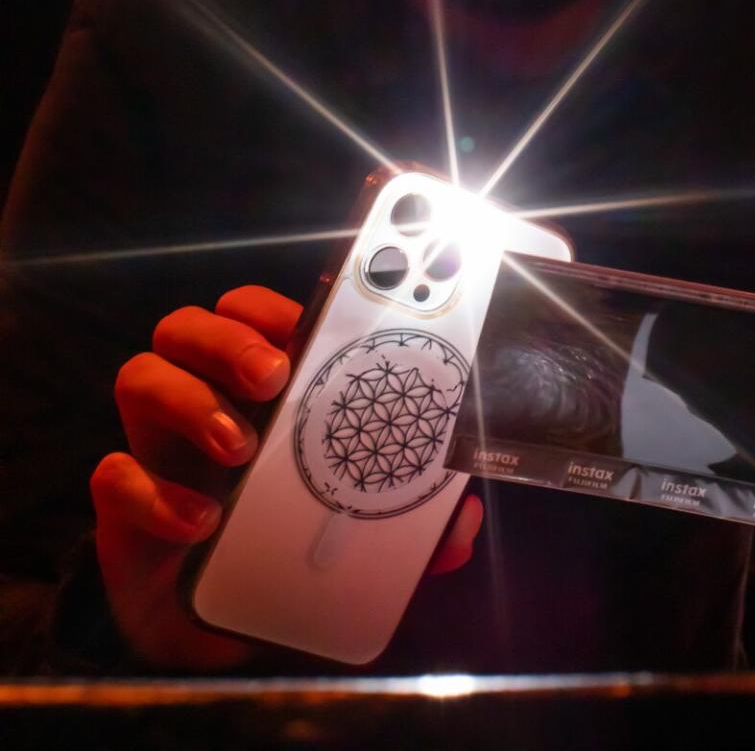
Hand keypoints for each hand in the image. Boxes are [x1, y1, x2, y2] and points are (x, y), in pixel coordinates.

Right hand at [91, 285, 482, 668]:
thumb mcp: (355, 534)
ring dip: (191, 399)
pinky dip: (155, 494)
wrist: (217, 629)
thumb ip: (409, 528)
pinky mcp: (124, 510)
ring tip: (241, 446)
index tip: (304, 319)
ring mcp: (155, 450)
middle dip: (229, 336)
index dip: (269, 305)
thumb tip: (461, 523)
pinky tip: (200, 522)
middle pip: (187, 326)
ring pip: (139, 374)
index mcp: (254, 392)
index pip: (251, 314)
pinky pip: (112, 475)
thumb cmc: (286, 547)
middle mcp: (199, 401)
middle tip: (274, 374)